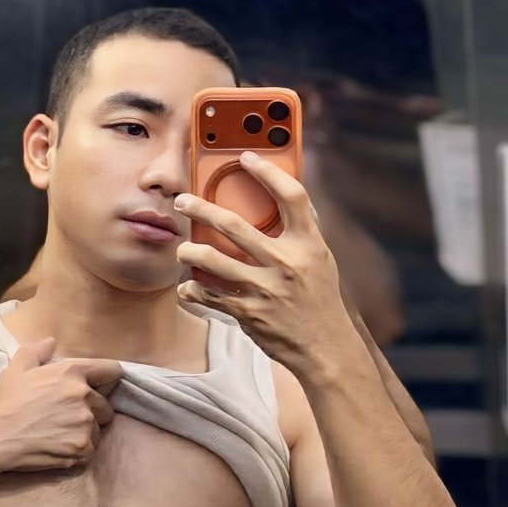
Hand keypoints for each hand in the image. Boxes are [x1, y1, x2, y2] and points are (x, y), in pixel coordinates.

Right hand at [0, 338, 121, 472]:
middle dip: (92, 411)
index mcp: (72, 373)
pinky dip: (78, 452)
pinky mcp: (82, 448)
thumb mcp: (16, 368)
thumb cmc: (5, 403)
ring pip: (97, 430)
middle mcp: (84, 396)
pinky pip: (90, 451)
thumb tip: (51, 341)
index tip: (98, 388)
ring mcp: (85, 424)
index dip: (107, 380)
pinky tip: (58, 448)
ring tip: (59, 434)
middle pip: (105, 406)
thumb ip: (36, 350)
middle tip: (67, 417)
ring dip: (84, 433)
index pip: (112, 371)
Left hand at [174, 151, 344, 364]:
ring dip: (189, 252)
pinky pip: (209, 296)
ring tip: (182, 248)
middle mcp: (286, 264)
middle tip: (182, 201)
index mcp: (309, 245)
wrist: (325, 349)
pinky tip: (187, 286)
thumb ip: (303, 231)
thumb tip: (286, 196)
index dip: (269, 172)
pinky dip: (193, 290)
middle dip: (201, 209)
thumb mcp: (320, 261)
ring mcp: (265, 290)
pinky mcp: (248, 314)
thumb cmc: (320, 300)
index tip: (246, 157)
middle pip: (235, 226)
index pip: (291, 197)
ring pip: (213, 261)